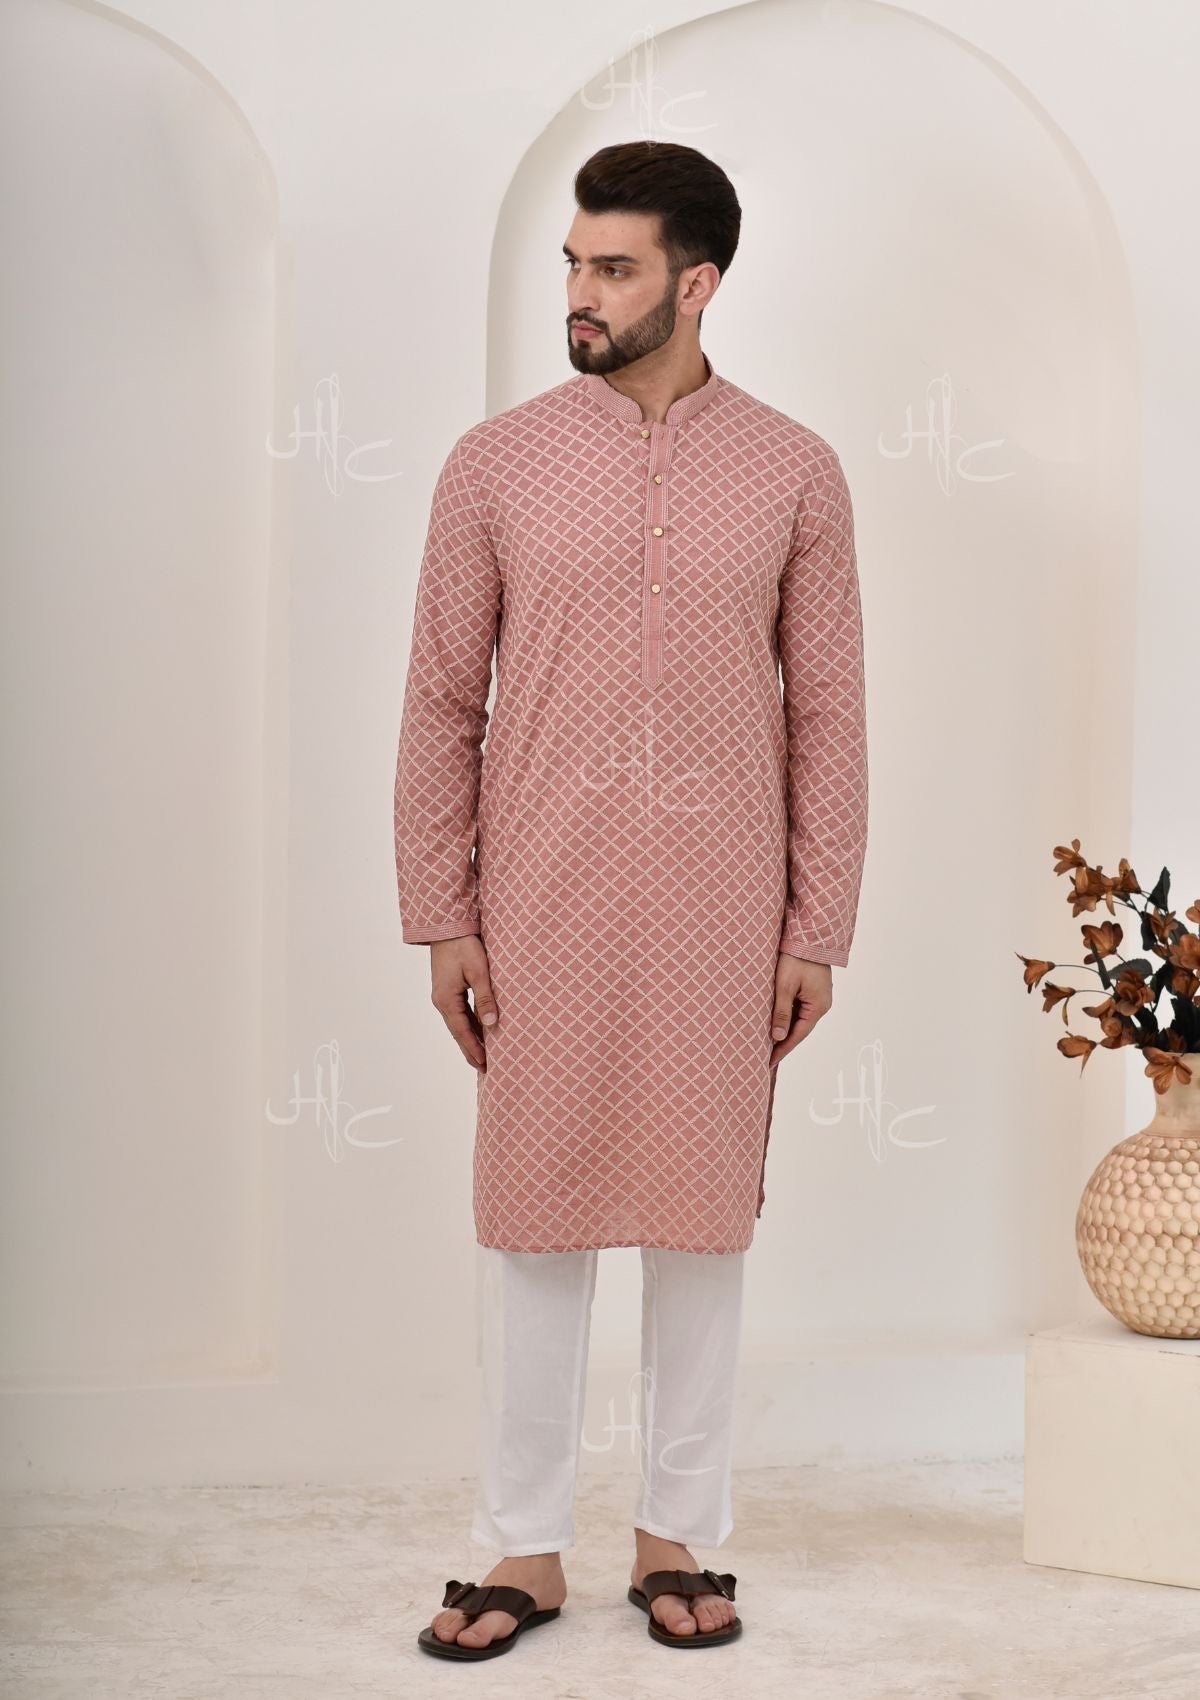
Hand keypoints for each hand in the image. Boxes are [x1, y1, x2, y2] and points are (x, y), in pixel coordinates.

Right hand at [429, 935, 498, 1071]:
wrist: (447, 927)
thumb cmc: (464, 946)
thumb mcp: (478, 972)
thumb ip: (485, 998)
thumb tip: (492, 1024)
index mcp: (447, 1000)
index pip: (463, 1032)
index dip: (474, 1049)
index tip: (484, 1065)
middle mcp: (442, 1001)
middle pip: (458, 1032)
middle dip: (470, 1050)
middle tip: (483, 1069)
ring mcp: (443, 995)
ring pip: (458, 1024)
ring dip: (470, 1039)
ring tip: (482, 1055)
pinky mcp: (447, 989)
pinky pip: (459, 1013)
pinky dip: (469, 1025)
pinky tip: (478, 1030)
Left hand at [770, 954, 832, 1065]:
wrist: (810, 936)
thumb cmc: (796, 958)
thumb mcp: (785, 986)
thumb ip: (781, 1012)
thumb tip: (777, 1037)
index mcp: (818, 1007)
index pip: (797, 1035)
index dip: (782, 1049)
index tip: (768, 1062)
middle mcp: (822, 1004)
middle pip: (799, 1029)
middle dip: (782, 1042)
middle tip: (765, 1056)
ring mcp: (819, 997)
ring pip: (799, 1018)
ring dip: (784, 1028)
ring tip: (767, 1041)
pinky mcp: (813, 989)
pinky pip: (799, 1008)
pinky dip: (787, 1016)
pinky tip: (775, 1020)